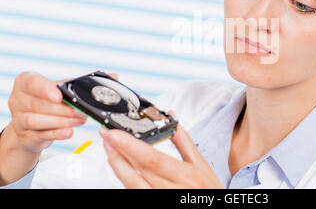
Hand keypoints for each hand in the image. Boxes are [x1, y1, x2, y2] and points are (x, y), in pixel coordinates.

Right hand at [7, 71, 117, 153]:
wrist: (31, 126)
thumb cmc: (48, 102)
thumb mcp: (62, 89)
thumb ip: (84, 83)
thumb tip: (113, 77)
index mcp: (26, 83)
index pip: (31, 82)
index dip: (45, 89)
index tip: (59, 95)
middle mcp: (18, 100)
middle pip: (38, 104)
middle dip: (63, 109)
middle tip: (81, 111)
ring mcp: (19, 119)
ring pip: (36, 120)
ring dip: (61, 121)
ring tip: (79, 120)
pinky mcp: (25, 135)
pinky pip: (40, 135)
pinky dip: (57, 134)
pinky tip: (69, 132)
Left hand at [99, 111, 223, 188]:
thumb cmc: (208, 190)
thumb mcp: (202, 165)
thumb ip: (184, 140)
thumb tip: (171, 117)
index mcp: (188, 176)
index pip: (152, 159)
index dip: (130, 146)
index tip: (115, 134)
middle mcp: (173, 190)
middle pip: (138, 171)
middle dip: (118, 152)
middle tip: (106, 136)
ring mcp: (161, 199)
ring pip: (132, 184)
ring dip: (117, 165)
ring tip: (109, 148)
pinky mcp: (155, 204)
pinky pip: (135, 191)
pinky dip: (126, 178)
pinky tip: (121, 166)